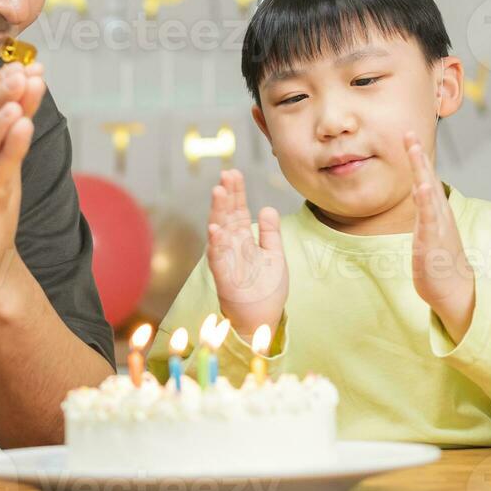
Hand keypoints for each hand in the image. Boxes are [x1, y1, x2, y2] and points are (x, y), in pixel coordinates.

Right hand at [205, 169, 287, 336]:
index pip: (238, 210)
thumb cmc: (267, 288)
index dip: (236, 192)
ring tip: (218, 192)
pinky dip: (216, 243)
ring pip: (219, 231)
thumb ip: (270, 232)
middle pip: (227, 215)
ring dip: (218, 212)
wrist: (263, 317)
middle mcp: (232, 246)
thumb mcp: (274, 254)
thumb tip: (267, 207)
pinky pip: (217, 258)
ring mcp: (226, 260)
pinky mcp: (224, 276)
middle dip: (226, 195)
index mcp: (244, 239)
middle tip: (226, 174)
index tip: (233, 173)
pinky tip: (216, 229)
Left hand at [406, 132, 474, 341]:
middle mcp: (439, 214)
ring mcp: (437, 226)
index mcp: (436, 210)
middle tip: (409, 132)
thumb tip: (419, 186)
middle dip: (418, 155)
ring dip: (422, 171)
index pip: (425, 178)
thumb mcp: (429, 227)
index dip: (417, 156)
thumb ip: (425, 207)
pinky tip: (422, 188)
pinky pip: (429, 219)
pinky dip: (426, 202)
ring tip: (415, 152)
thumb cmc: (440, 260)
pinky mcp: (432, 242)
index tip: (408, 134)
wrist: (454, 289)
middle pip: (428, 179)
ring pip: (428, 194)